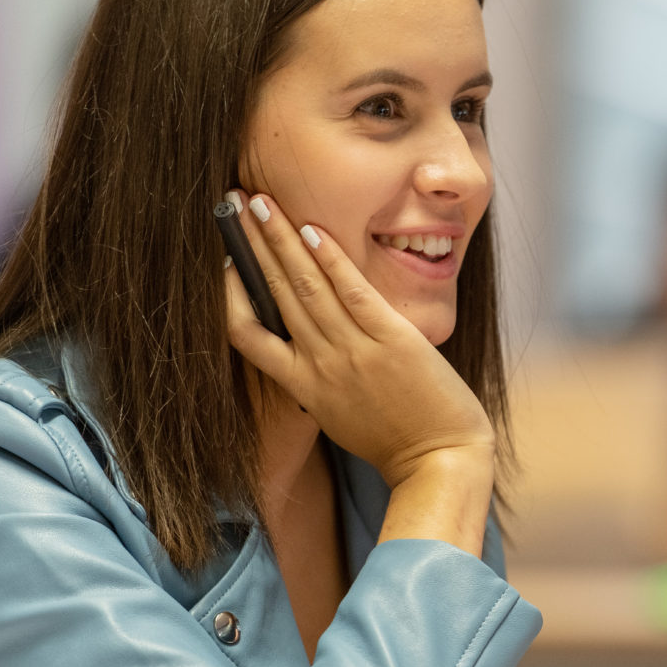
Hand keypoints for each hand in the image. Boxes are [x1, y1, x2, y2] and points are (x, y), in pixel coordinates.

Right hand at [221, 192, 493, 489]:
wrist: (440, 462)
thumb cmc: (396, 440)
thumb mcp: (340, 414)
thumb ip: (318, 380)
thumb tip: (307, 344)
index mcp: (302, 386)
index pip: (245, 334)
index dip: (230, 293)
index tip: (225, 260)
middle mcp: (319, 365)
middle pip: (272, 294)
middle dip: (250, 245)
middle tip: (232, 205)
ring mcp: (353, 352)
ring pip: (304, 286)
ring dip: (280, 240)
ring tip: (260, 203)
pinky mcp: (391, 341)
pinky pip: (353, 293)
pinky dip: (331, 260)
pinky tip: (313, 230)